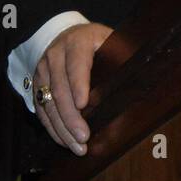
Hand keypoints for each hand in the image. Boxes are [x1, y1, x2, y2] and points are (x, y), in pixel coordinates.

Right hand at [33, 21, 113, 154]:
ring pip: (48, 103)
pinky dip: (52, 127)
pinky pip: (41, 109)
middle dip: (71, 116)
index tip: (83, 105)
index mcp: (77, 42)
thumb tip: (143, 84)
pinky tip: (64, 140)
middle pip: (60, 89)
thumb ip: (124, 58)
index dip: (79, 84)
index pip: (76, 64)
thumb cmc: (96, 42)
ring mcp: (43, 71)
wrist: (67, 34)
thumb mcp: (111, 41)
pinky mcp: (37, 85)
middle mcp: (56, 56)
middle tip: (84, 137)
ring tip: (77, 146)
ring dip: (62, 127)